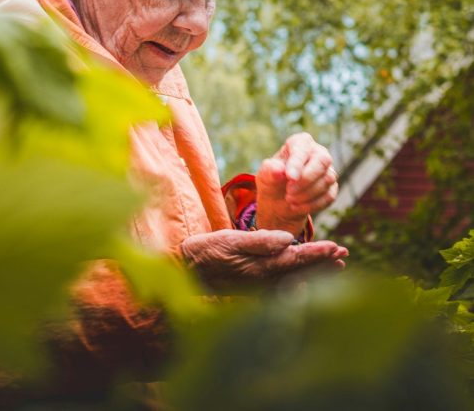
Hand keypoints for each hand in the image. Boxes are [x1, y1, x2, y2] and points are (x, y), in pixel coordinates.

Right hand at [179, 229, 347, 291]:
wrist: (187, 271)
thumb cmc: (207, 251)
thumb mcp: (230, 240)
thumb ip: (260, 241)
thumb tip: (289, 240)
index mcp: (261, 268)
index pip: (297, 259)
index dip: (318, 253)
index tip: (336, 247)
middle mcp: (264, 282)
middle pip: (302, 273)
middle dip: (324, 264)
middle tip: (343, 255)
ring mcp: (260, 288)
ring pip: (296, 281)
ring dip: (316, 272)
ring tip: (335, 265)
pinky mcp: (255, 291)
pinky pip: (286, 286)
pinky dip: (301, 279)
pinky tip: (306, 277)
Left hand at [256, 132, 338, 235]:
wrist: (279, 200)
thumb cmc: (272, 180)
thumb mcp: (265, 175)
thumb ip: (270, 170)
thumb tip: (279, 170)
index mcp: (300, 142)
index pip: (303, 148)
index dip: (297, 163)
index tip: (290, 178)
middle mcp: (318, 152)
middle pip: (322, 161)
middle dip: (306, 179)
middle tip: (289, 192)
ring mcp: (328, 170)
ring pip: (327, 180)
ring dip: (307, 194)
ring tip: (289, 200)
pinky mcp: (332, 188)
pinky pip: (329, 196)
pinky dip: (312, 204)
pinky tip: (296, 207)